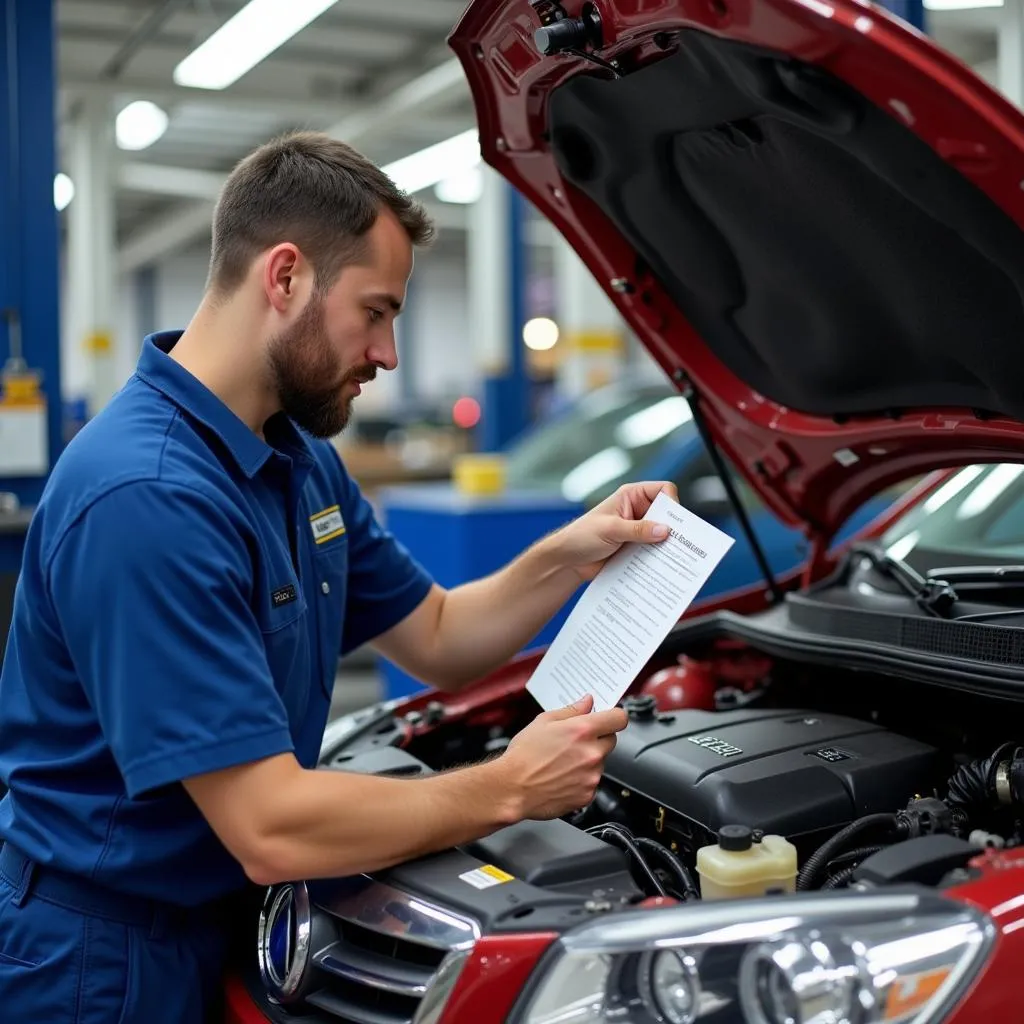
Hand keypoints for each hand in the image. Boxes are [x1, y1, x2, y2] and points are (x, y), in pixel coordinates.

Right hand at [496, 694, 628, 820]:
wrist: (512, 788)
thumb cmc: (523, 756)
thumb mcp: (543, 721)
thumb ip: (571, 710)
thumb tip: (587, 702)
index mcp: (583, 731)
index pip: (619, 718)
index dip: (614, 716)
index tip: (609, 718)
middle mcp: (592, 753)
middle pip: (611, 740)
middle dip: (598, 738)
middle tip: (575, 742)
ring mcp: (591, 776)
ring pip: (600, 762)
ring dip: (588, 760)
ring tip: (562, 762)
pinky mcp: (587, 795)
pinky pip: (592, 782)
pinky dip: (582, 780)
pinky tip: (563, 777)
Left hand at [553, 481, 678, 581]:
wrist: (567, 561)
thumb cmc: (581, 537)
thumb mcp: (610, 530)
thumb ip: (638, 530)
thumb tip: (664, 530)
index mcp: (631, 496)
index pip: (663, 490)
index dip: (672, 503)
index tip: (674, 522)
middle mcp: (638, 511)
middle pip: (667, 515)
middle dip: (673, 528)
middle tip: (679, 544)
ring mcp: (638, 531)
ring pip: (663, 536)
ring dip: (666, 547)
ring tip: (671, 560)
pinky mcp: (636, 550)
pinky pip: (654, 553)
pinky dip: (658, 560)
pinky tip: (660, 569)